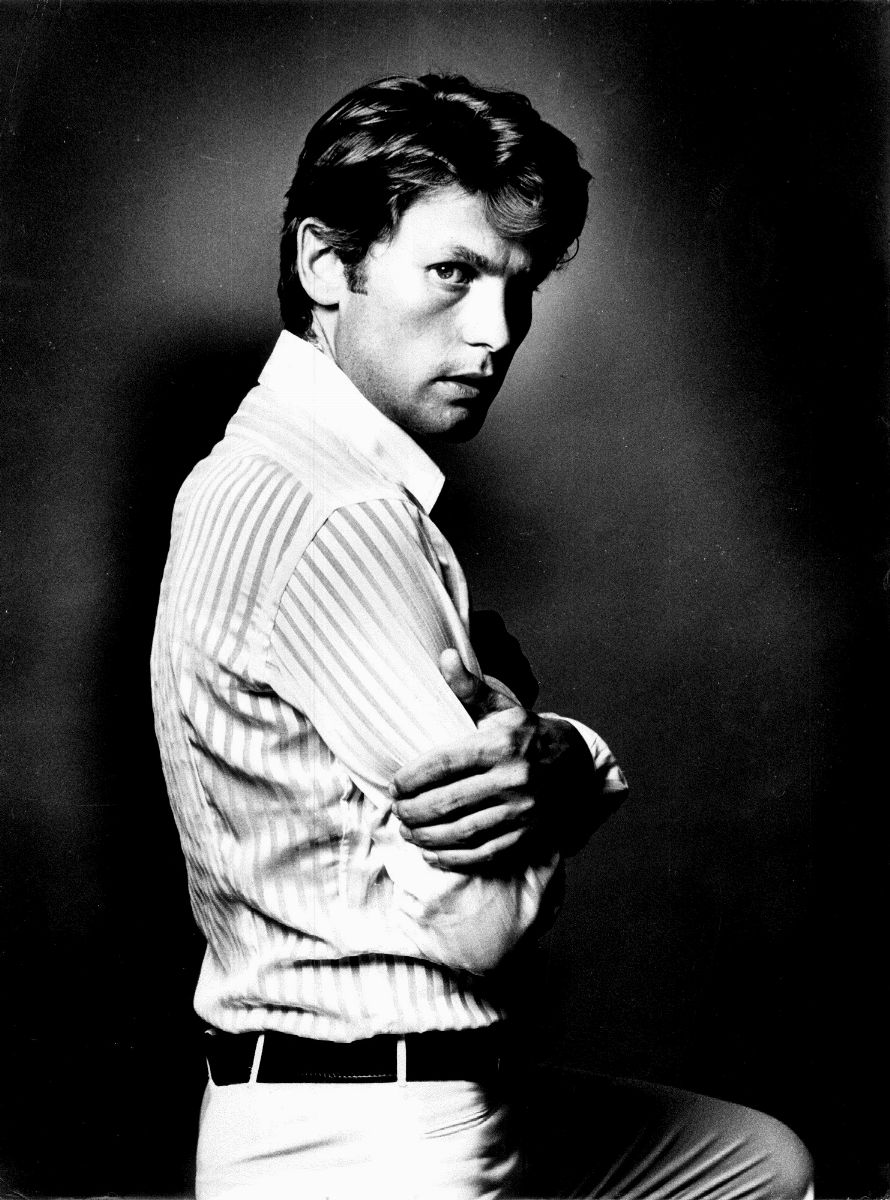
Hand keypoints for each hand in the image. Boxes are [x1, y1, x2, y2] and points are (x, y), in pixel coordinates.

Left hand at [390, 650, 592, 871]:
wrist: (578, 766)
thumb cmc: (529, 734)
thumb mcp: (503, 708)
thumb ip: (470, 687)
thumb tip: (444, 657)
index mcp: (500, 745)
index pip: (443, 764)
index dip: (411, 777)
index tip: (394, 785)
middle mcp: (513, 779)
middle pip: (448, 802)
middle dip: (413, 810)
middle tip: (396, 812)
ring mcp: (522, 812)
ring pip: (462, 832)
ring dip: (427, 837)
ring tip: (408, 832)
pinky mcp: (527, 836)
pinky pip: (484, 854)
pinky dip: (454, 859)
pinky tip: (432, 854)